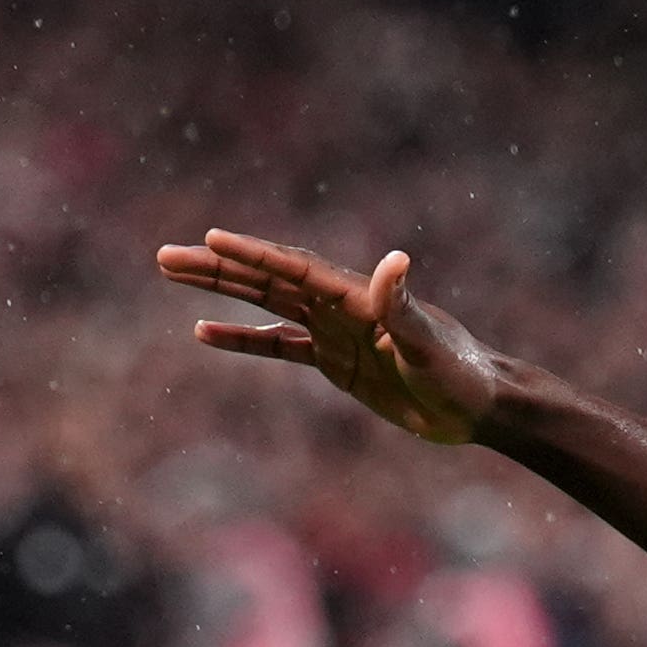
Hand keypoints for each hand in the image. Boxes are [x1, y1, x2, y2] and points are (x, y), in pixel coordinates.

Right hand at [152, 230, 503, 444]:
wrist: (479, 407)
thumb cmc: (461, 375)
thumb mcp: (430, 346)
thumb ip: (404, 307)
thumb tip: (393, 259)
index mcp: (359, 297)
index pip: (295, 269)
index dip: (254, 254)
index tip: (211, 238)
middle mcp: (341, 306)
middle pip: (269, 279)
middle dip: (219, 266)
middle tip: (166, 255)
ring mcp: (335, 332)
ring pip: (267, 304)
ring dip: (222, 290)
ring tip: (174, 274)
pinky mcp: (336, 362)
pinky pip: (279, 345)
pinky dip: (244, 338)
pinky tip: (205, 331)